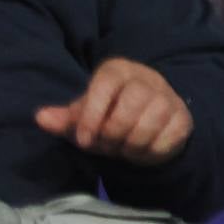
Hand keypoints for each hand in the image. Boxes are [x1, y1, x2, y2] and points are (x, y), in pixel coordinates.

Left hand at [34, 59, 191, 165]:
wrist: (146, 126)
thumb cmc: (108, 117)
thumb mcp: (83, 117)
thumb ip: (64, 118)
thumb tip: (40, 117)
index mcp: (119, 71)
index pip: (105, 84)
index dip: (92, 115)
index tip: (83, 140)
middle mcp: (148, 79)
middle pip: (130, 105)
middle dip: (112, 133)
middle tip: (106, 144)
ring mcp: (169, 98)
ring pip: (149, 123)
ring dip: (130, 145)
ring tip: (123, 147)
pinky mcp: (183, 118)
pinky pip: (166, 138)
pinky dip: (148, 152)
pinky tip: (141, 148)